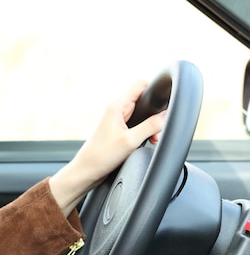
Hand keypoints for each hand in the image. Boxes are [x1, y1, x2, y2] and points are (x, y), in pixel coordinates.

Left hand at [49, 80, 166, 215]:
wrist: (87, 170)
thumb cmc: (102, 155)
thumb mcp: (131, 140)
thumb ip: (151, 126)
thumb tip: (167, 115)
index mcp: (117, 105)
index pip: (141, 84)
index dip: (155, 88)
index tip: (167, 100)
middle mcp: (117, 109)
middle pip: (144, 99)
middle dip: (156, 112)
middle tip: (159, 128)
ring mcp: (117, 119)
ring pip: (142, 113)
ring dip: (151, 124)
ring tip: (153, 138)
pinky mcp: (119, 129)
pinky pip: (137, 124)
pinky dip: (145, 131)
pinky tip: (147, 141)